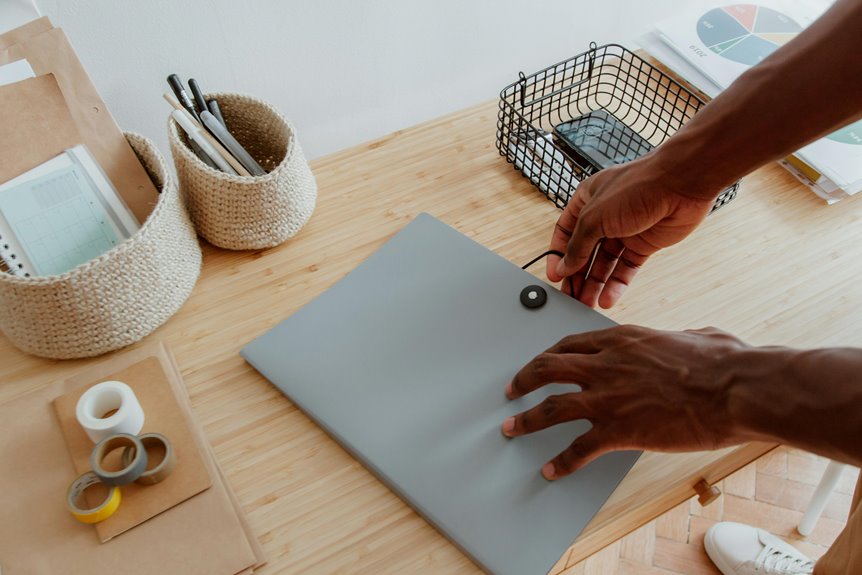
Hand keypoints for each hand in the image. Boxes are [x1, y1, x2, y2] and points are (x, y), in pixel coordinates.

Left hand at [501, 325, 755, 479]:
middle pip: (547, 368)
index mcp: (622, 339)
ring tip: (511, 429)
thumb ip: (681, 338)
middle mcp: (606, 364)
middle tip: (512, 390)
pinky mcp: (618, 430)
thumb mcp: (697, 337)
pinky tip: (551, 470)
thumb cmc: (724, 362)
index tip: (539, 363)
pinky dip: (561, 462)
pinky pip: (578, 448)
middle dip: (524, 380)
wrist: (734, 389)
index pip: (571, 344)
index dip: (548, 355)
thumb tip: (692, 338)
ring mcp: (608, 397)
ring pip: (550, 407)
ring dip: (526, 419)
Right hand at [546, 158, 716, 307]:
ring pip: (605, 264)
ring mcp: (625, 231)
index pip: (565, 233)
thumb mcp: (594, 217)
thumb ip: (578, 245)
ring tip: (586, 304)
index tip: (555, 276)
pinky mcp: (645, 244)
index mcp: (587, 201)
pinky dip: (617, 284)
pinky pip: (626, 269)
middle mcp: (604, 216)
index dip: (558, 255)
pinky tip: (607, 298)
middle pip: (584, 252)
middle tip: (570, 296)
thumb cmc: (637, 186)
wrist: (681, 183)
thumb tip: (565, 267)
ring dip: (594, 284)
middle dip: (576, 275)